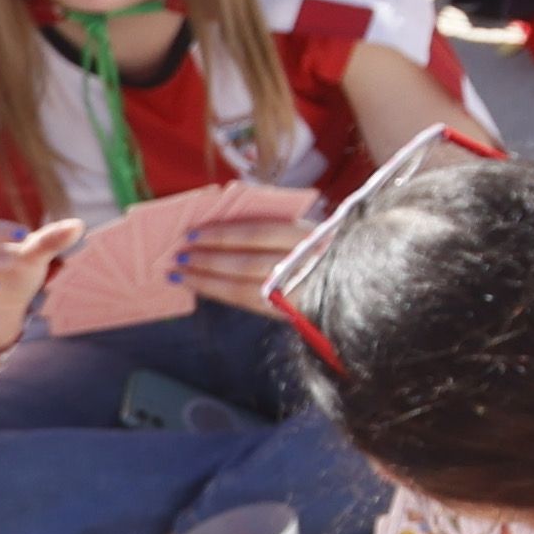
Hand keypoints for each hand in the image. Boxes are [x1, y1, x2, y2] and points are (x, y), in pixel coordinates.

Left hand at [166, 184, 320, 314]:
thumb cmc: (329, 250)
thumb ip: (280, 226)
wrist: (355, 286)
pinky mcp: (294, 312)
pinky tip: (202, 288)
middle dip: (208, 259)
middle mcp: (306, 264)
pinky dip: (222, 294)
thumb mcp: (313, 230)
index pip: (260, 233)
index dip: (223, 233)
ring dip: (207, 281)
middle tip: (178, 255)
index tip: (193, 232)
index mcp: (312, 236)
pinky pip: (250, 304)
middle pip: (247, 262)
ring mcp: (300, 292)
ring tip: (179, 274)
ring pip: (244, 288)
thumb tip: (226, 222)